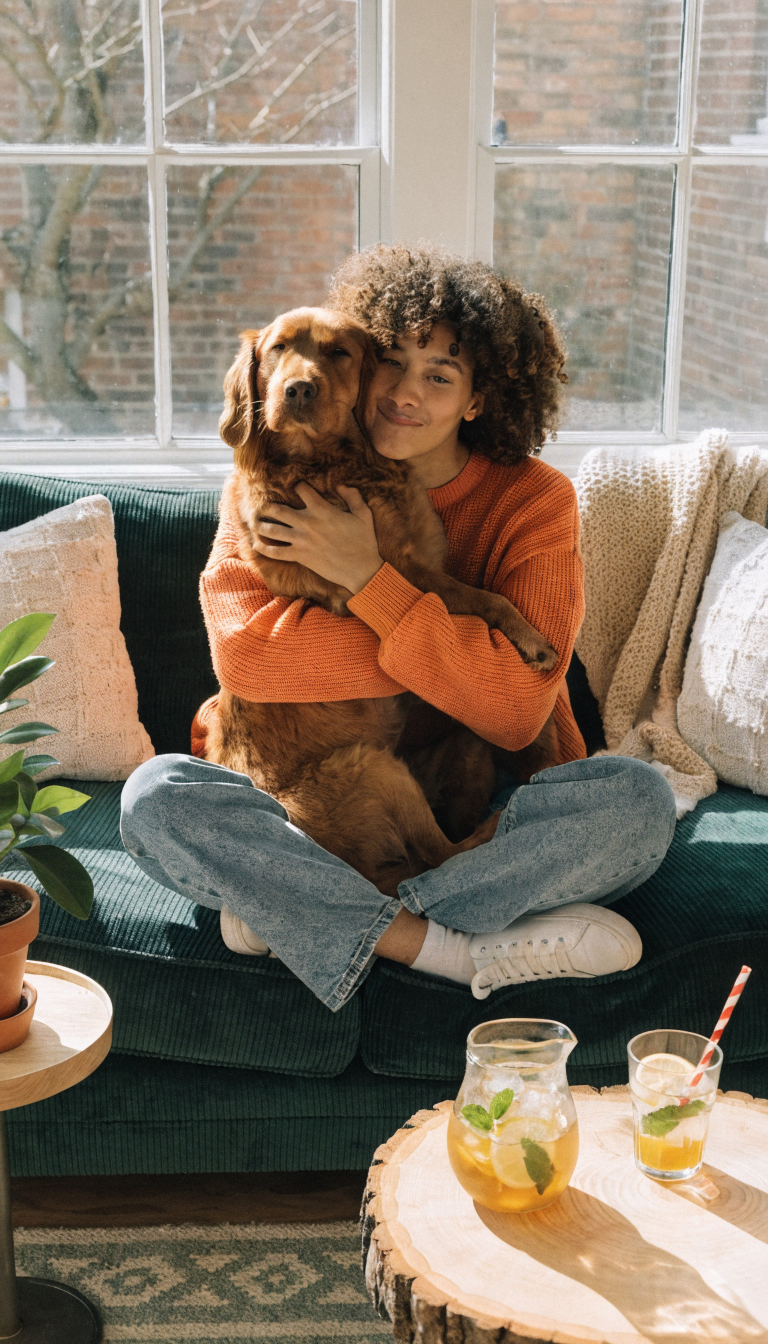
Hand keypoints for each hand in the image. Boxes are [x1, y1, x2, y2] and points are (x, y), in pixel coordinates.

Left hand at [254, 483, 383, 594]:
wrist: (361, 569)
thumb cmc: (365, 541)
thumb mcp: (364, 514)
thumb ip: (353, 496)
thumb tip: (341, 485)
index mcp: (321, 509)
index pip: (302, 489)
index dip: (298, 486)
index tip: (296, 487)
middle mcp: (307, 522)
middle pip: (278, 510)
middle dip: (268, 507)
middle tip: (263, 506)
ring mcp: (301, 540)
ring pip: (272, 530)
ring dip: (261, 525)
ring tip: (255, 523)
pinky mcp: (299, 556)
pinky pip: (276, 552)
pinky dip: (264, 548)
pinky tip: (257, 544)